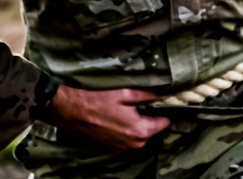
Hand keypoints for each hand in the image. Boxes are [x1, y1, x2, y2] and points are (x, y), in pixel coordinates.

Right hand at [44, 85, 170, 151]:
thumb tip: (163, 96)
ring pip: (143, 135)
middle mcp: (136, 144)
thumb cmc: (102, 101)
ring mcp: (125, 148)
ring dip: (140, 124)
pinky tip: (121, 119)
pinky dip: (130, 130)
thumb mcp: (127, 93)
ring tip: (130, 111)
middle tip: (141, 105)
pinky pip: (131, 139)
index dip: (164, 111)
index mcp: (141, 130)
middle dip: (150, 117)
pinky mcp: (116, 148)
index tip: (160, 103)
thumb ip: (148, 96)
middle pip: (154, 129)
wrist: (77, 113)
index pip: (165, 123)